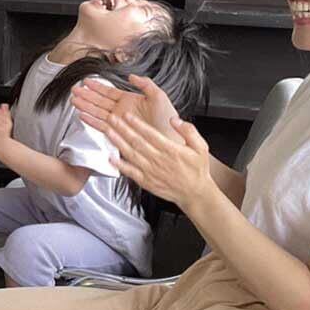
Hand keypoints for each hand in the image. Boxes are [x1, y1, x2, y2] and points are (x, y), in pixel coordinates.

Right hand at [73, 70, 178, 138]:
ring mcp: (119, 122)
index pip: (109, 92)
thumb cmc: (168, 118)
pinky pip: (102, 126)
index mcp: (130, 100)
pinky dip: (92, 121)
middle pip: (99, 102)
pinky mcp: (119, 132)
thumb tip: (132, 76)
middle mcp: (122, 111)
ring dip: (86, 107)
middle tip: (74, 90)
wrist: (171, 137)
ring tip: (74, 101)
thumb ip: (145, 84)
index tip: (86, 82)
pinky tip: (83, 116)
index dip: (97, 87)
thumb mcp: (159, 95)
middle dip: (86, 96)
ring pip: (98, 112)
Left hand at [91, 94, 212, 207]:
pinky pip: (130, 172)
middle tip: (112, 118)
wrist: (194, 193)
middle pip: (137, 141)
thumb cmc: (197, 170)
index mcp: (171, 150)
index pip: (150, 133)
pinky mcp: (146, 181)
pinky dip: (120, 165)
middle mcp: (158, 160)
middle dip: (122, 129)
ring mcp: (151, 171)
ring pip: (131, 154)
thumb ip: (189, 131)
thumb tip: (175, 120)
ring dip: (118, 142)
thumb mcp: (201, 147)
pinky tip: (111, 157)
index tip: (127, 115)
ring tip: (108, 132)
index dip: (137, 124)